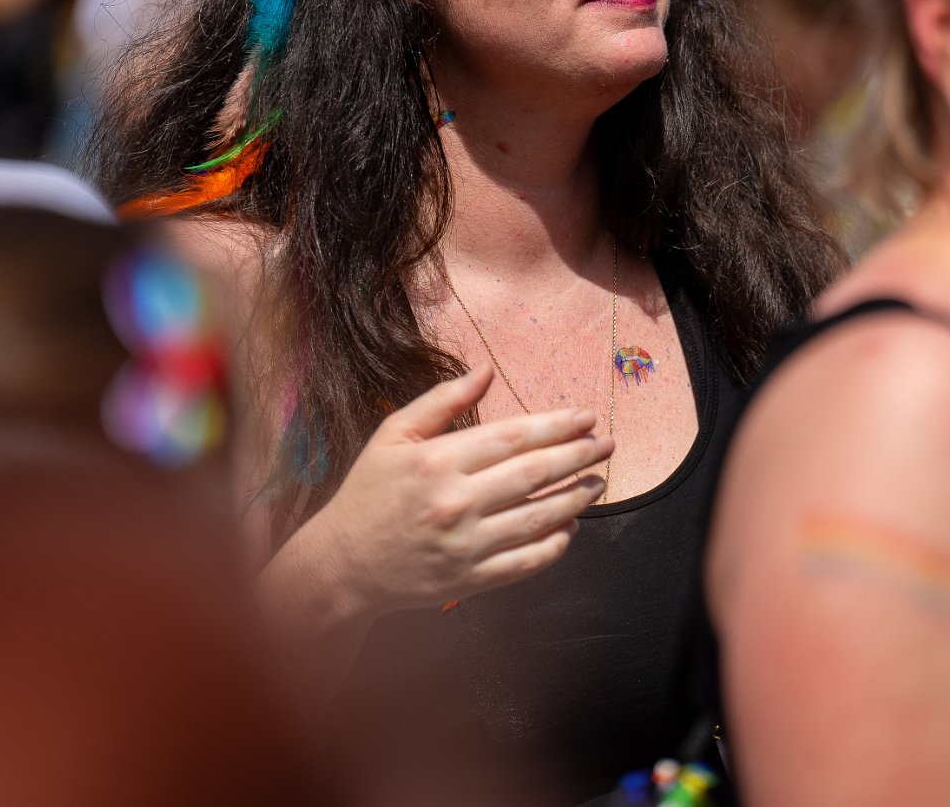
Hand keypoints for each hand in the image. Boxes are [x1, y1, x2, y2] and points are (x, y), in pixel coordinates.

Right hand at [293, 362, 611, 619]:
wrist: (342, 564)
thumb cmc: (369, 492)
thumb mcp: (392, 435)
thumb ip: (441, 400)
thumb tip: (487, 370)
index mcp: (436, 461)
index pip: (513, 437)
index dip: (556, 426)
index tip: (587, 416)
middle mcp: (454, 502)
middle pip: (534, 474)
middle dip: (578, 456)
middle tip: (607, 444)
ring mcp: (464, 544)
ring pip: (538, 519)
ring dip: (575, 498)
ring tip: (597, 482)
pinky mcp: (470, 580)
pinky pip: (526, 562)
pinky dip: (555, 544)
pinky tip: (571, 527)